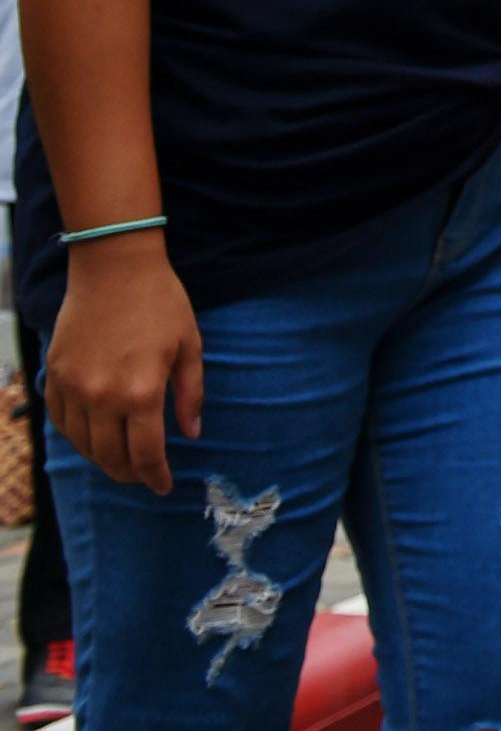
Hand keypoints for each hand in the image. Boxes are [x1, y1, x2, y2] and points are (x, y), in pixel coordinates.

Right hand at [46, 237, 201, 494]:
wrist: (114, 268)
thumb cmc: (161, 303)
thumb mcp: (190, 346)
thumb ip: (190, 395)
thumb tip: (192, 433)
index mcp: (140, 393)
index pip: (145, 453)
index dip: (155, 475)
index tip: (163, 486)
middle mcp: (101, 397)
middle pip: (110, 456)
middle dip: (129, 474)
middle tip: (143, 478)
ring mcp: (73, 388)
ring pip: (82, 444)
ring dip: (102, 459)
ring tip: (121, 462)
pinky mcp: (55, 376)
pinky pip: (61, 421)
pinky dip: (77, 436)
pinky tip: (93, 437)